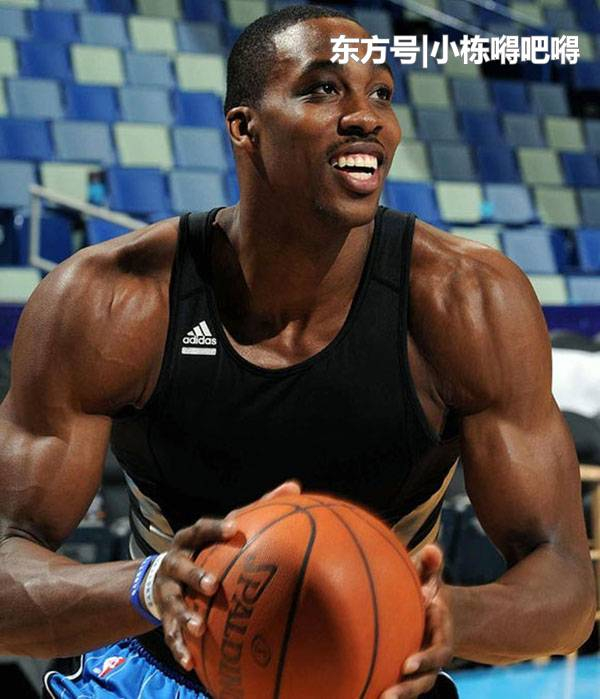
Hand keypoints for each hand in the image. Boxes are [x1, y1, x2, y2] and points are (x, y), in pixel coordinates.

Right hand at [154, 480, 301, 670]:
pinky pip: (169, 632)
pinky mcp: (164, 614)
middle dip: (195, 575)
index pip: (200, 529)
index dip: (214, 529)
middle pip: (180, 566)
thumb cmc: (207, 548)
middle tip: (213, 586)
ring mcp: (167, 589)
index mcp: (189, 539)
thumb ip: (258, 508)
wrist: (162, 576)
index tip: (232, 528)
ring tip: (198, 628)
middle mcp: (174, 562)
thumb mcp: (225, 529)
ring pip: (172, 602)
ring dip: (184, 615)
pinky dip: (179, 646)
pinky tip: (190, 662)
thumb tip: (294, 485)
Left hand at [380, 545, 453, 698]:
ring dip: (397, 697)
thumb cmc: (427, 589)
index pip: (436, 653)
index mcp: (441, 636)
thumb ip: (431, 566)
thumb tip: (431, 550)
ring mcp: (421, 669)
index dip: (424, 660)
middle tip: (387, 696)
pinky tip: (360, 694)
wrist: (433, 609)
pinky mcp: (408, 673)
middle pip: (424, 680)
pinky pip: (399, 686)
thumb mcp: (431, 576)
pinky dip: (384, 690)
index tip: (406, 664)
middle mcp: (432, 657)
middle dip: (407, 689)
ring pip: (412, 689)